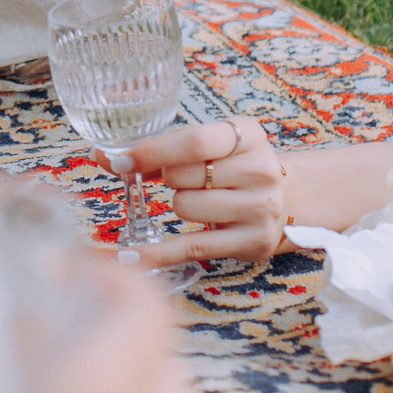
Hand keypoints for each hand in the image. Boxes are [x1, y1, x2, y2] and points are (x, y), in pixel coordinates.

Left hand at [99, 116, 289, 268]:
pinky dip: (159, 253)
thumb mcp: (215, 145)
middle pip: (184, 176)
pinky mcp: (251, 242)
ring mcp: (260, 208)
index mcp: (248, 135)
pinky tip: (131, 257)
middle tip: (183, 179)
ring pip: (185, 207)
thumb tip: (104, 156)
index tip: (120, 161)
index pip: (195, 142)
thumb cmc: (236, 167)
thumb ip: (164, 149)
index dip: (152, 151)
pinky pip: (193, 247)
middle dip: (169, 178)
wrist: (288, 199)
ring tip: (202, 200)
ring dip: (179, 205)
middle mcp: (260, 170)